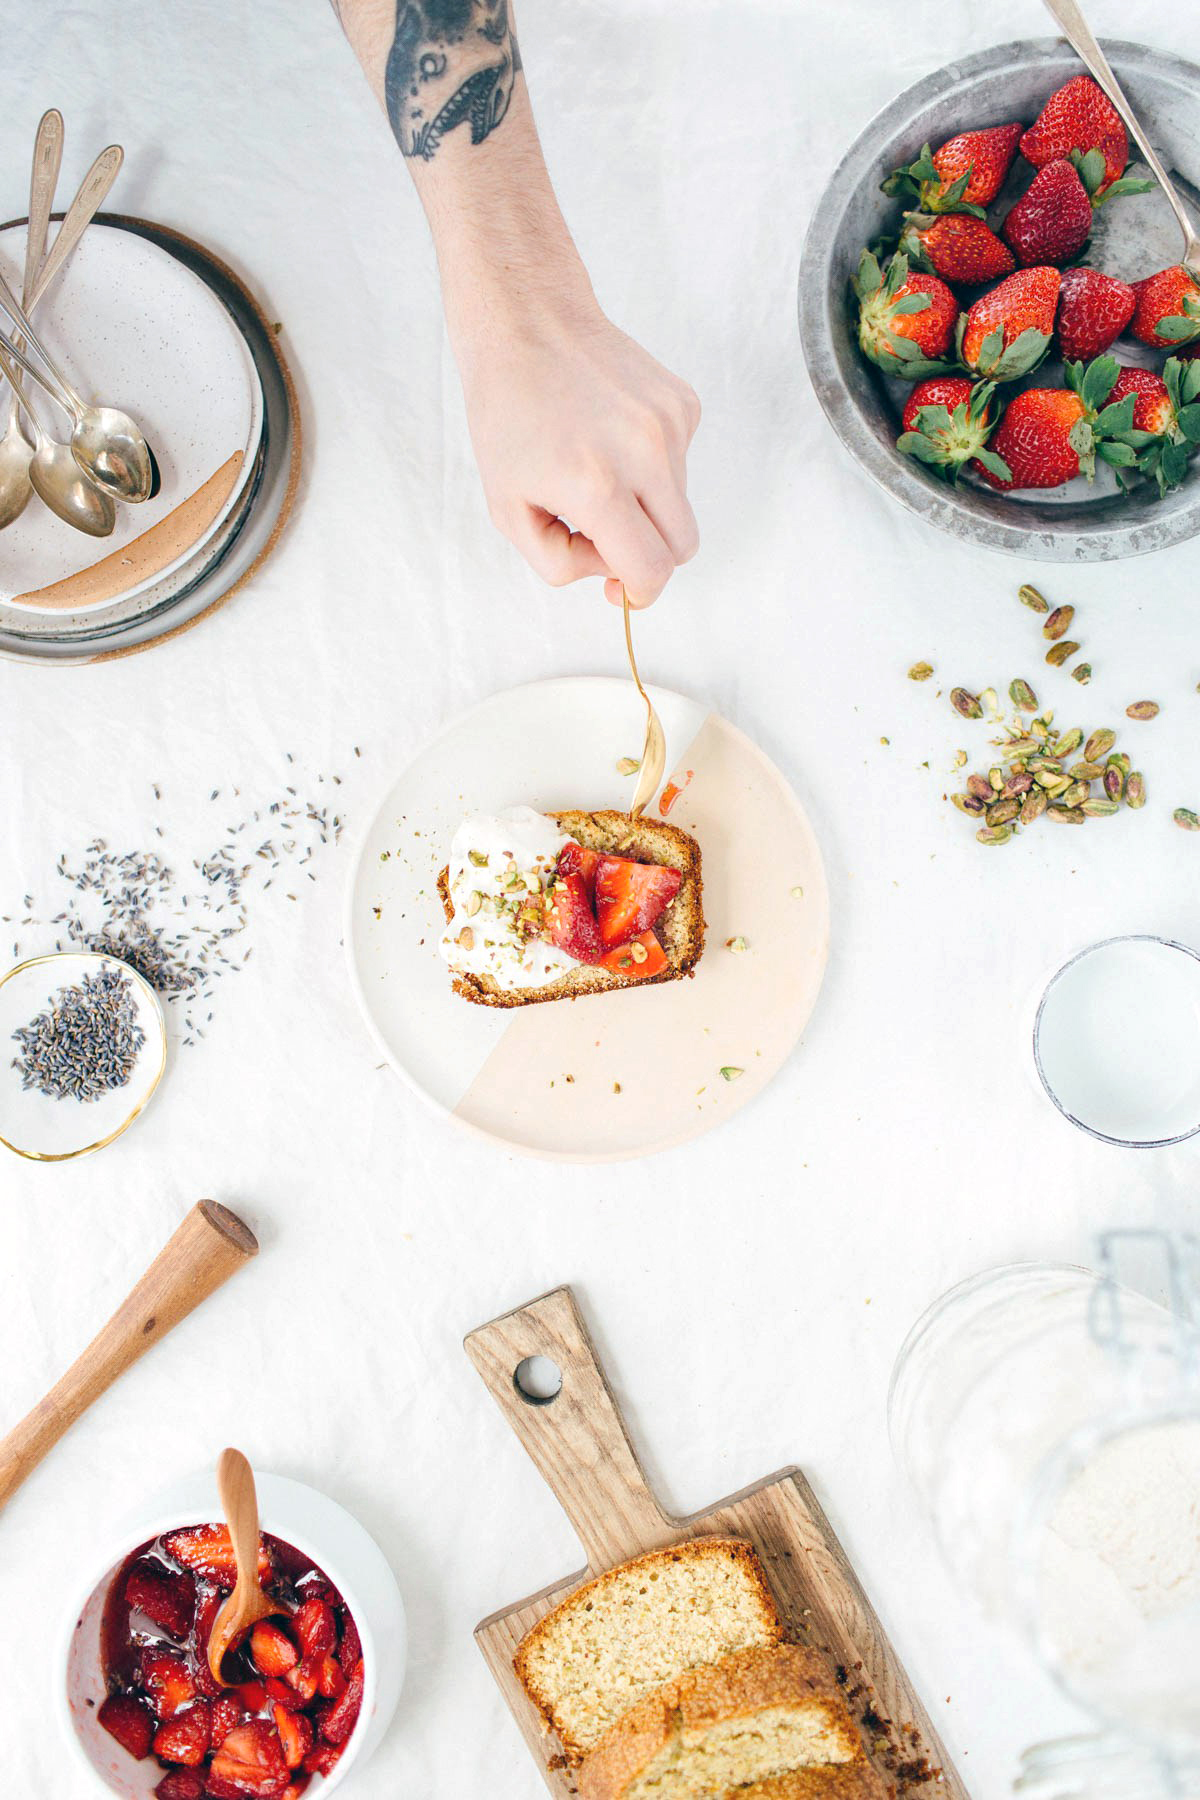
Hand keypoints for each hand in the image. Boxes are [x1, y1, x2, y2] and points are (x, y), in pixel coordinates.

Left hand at [451, 291, 700, 605]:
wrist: (528, 323)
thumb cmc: (508, 417)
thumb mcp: (507, 508)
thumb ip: (558, 560)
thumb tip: (610, 573)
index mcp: (596, 486)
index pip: (651, 570)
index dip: (637, 593)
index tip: (620, 589)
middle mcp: (645, 453)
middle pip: (682, 546)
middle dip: (650, 556)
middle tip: (608, 539)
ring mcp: (671, 424)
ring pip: (680, 503)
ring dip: (645, 504)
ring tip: (598, 467)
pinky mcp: (683, 403)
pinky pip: (680, 462)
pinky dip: (652, 466)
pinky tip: (613, 435)